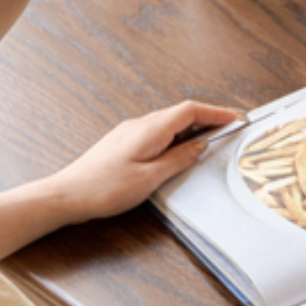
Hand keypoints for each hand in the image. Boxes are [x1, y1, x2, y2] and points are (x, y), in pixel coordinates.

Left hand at [50, 100, 242, 222]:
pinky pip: (157, 132)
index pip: (190, 111)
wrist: (67, 195)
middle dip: (209, 118)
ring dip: (192, 128)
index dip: (217, 112)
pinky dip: (176, 136)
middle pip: (181, 113)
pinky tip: (180, 150)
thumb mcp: (150, 178)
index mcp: (149, 129)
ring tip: (212, 140)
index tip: (237, 118)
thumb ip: (179, 159)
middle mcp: (139, 125)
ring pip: (169, 123)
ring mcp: (130, 132)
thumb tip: (200, 146)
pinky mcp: (123, 142)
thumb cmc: (104, 188)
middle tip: (231, 129)